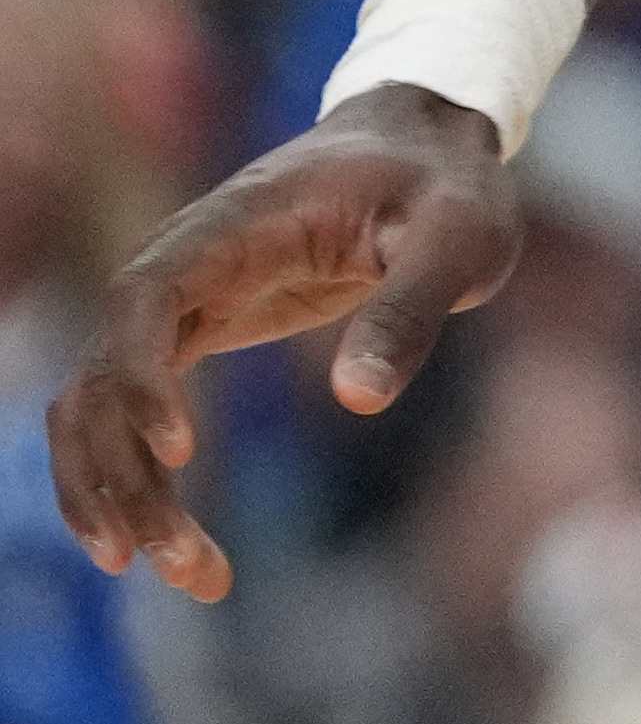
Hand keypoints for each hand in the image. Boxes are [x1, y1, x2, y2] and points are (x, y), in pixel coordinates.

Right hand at [45, 89, 521, 600]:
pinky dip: (139, 478)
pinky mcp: (198, 332)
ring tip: (187, 577)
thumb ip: (408, 310)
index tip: (179, 451)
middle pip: (106, 372)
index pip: (143, 297)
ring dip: (121, 492)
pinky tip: (174, 547)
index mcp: (232, 227)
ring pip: (102, 406)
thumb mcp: (455, 238)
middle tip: (176, 562)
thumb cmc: (444, 186)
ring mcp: (181, 302)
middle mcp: (181, 265)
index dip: (141, 375)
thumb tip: (359, 400)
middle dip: (124, 473)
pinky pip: (134, 410)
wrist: (424, 146)